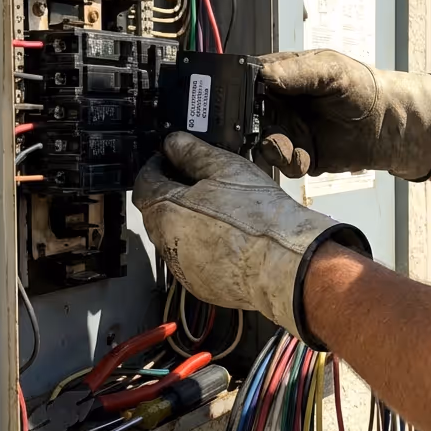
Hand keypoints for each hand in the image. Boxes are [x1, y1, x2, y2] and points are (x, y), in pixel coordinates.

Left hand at [133, 132, 371, 348]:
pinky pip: (194, 261)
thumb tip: (173, 143)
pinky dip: (204, 249)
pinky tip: (229, 238)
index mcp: (166, 211)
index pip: (144, 184)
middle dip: (172, 195)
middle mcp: (167, 243)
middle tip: (199, 182)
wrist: (287, 263)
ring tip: (221, 211)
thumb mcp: (226, 169)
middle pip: (157, 213)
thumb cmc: (259, 217)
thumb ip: (192, 152)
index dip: (155, 167)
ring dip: (188, 224)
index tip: (167, 160)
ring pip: (176, 238)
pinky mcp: (201, 287)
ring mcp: (183, 269)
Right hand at [256, 50, 430, 181]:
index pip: (248, 81)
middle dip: (250, 127)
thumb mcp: (331, 69)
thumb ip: (297, 71)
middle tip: (264, 130)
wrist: (389, 124)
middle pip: (248, 117)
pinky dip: (290, 164)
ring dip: (272, 148)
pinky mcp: (300, 155)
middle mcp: (280, 104)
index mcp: (282, 75)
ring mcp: (289, 130)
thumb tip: (265, 74)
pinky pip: (283, 165)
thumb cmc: (363, 88)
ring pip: (263, 143)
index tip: (244, 102)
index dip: (240, 91)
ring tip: (287, 147)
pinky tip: (305, 158)